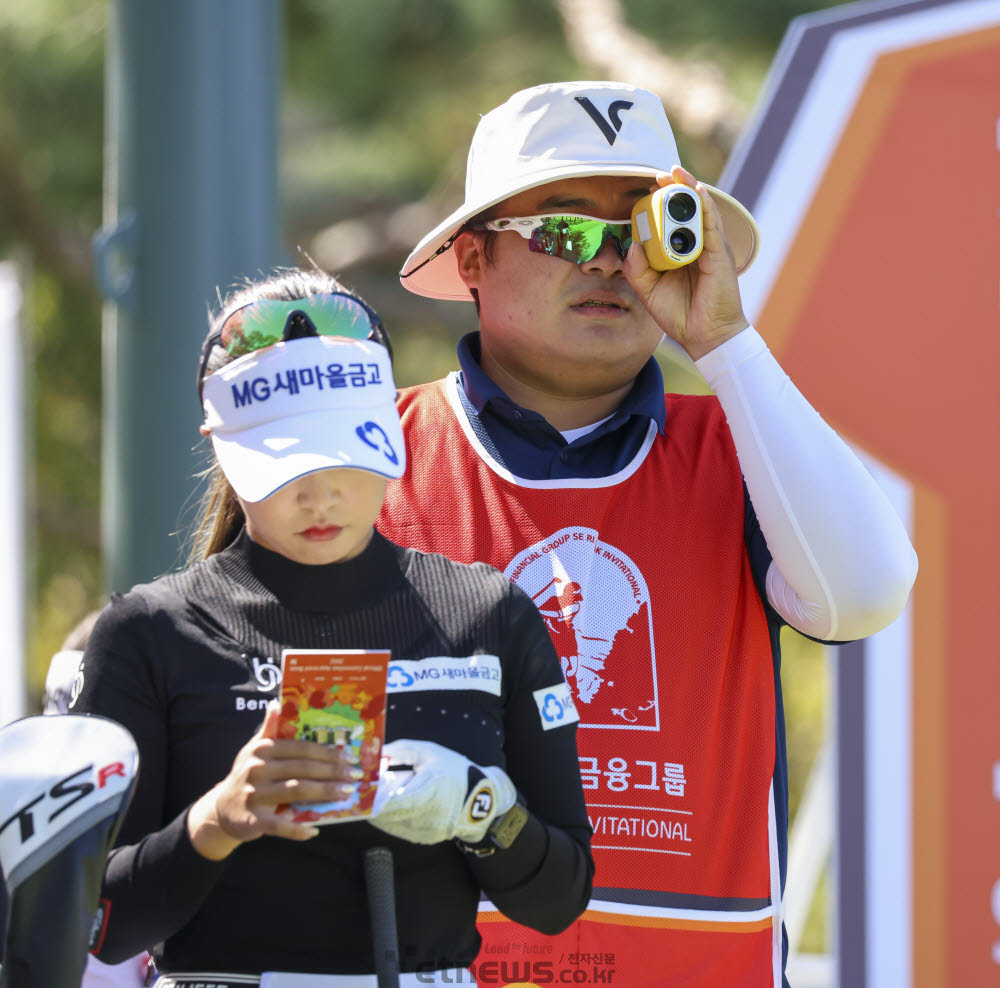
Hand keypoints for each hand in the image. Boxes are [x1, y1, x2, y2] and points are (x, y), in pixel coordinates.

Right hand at [186, 701, 362, 859]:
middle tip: (354, 775)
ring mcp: (254, 794)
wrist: (221, 809)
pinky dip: (297, 829)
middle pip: (303, 769)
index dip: (328, 752)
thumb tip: (276, 702)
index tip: (349, 757)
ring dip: (324, 792)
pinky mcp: (252, 819)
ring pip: (296, 791)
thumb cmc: (246, 775)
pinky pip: (279, 825)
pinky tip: (314, 830)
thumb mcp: (253, 750)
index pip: (301, 748)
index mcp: (262, 750)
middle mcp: (257, 769)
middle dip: (332, 772)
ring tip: (346, 794)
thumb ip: (268, 728)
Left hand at [370, 740, 516, 845]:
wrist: (481, 797)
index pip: (394, 801)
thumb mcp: (428, 752)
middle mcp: (427, 816)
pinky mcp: (424, 839)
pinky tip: (391, 805)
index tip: (361, 788)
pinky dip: (390, 818)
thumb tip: (374, 754)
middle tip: (361, 790)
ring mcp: (426, 831)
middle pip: (387, 814)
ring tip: (377, 795)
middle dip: (372, 803)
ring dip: (379, 811)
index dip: (374, 797)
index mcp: (429, 791)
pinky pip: (398, 829)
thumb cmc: (454, 770)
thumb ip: (400, 751)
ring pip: (389, 824)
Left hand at [624, 164, 748, 360]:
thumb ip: (637, 269)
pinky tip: (696, 190)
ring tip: (675, 172)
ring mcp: (710, 248)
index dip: (660, 204)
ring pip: (701, 211)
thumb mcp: (649, 291)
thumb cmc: (680, 314)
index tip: (647, 190)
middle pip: (687, 211)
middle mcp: (697, 246)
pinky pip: (712, 224)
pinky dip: (705, 205)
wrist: (705, 336)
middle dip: (674, 189)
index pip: (671, 222)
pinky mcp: (719, 254)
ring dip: (689, 189)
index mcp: (680, 253)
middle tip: (659, 174)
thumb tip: (632, 244)